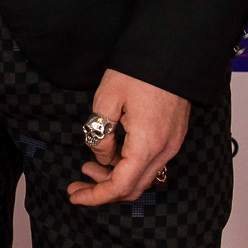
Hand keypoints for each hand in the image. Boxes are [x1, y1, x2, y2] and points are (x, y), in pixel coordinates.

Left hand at [67, 70, 189, 206]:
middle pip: (133, 188)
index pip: (120, 186)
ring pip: (143, 177)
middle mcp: (164, 150)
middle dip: (103, 191)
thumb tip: (102, 157)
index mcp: (147, 144)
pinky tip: (112, 154)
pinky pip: (150, 163)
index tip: (74, 196)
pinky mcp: (173, 136)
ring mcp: (172, 144)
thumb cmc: (139, 71)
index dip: (95, 196)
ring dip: (115, 178)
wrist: (172, 51)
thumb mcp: (106, 100)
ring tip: (89, 166)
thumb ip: (100, 135)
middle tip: (78, 184)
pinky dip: (129, 166)